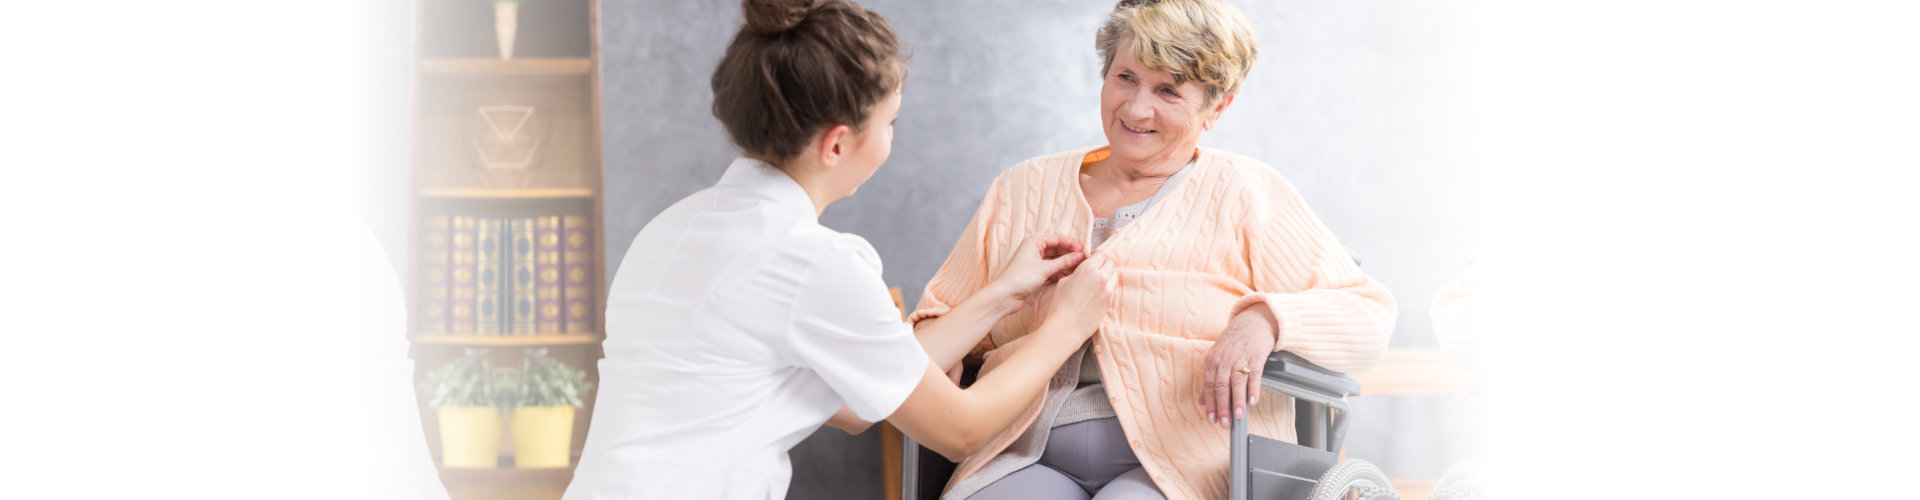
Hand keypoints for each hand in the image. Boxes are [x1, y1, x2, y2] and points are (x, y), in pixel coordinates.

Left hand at [988, 235, 1084, 302]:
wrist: (1005, 296)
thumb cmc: (1020, 278)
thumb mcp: (1045, 269)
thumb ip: (1064, 262)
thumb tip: (1079, 256)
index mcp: (1034, 242)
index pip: (1058, 239)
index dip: (1071, 244)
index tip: (1083, 251)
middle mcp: (1033, 249)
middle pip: (1057, 249)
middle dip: (1069, 255)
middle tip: (1083, 261)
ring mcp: (1034, 262)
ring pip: (1054, 260)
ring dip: (1065, 264)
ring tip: (1077, 270)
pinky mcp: (1034, 273)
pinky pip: (1050, 269)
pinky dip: (1059, 272)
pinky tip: (1067, 277)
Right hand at [1043, 251, 1116, 340]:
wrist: (1067, 326)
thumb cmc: (1061, 304)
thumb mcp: (1063, 281)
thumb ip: (1076, 272)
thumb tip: (1081, 270)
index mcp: (1088, 268)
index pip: (1101, 254)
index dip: (1096, 256)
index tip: (1092, 259)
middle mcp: (1101, 277)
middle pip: (1110, 263)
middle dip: (1103, 264)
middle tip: (1096, 270)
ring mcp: (1108, 290)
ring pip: (1114, 276)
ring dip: (1108, 275)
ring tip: (1097, 282)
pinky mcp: (1110, 301)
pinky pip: (1113, 289)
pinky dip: (1108, 287)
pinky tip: (1097, 293)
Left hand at [1200, 303, 1277, 427]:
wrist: (1252, 322)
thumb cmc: (1234, 342)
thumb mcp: (1217, 357)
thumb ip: (1210, 380)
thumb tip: (1202, 401)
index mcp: (1212, 361)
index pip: (1209, 386)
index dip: (1210, 404)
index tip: (1211, 419)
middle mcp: (1224, 360)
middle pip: (1221, 386)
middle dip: (1222, 407)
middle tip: (1224, 423)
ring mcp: (1240, 358)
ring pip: (1236, 383)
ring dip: (1237, 401)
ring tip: (1238, 416)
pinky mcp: (1256, 356)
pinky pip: (1254, 375)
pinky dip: (1253, 389)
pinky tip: (1253, 401)